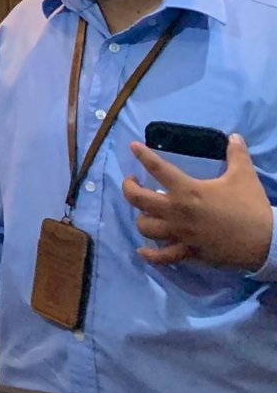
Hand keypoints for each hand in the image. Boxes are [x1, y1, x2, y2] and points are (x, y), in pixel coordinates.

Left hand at [122, 135, 273, 271]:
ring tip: (146, 212)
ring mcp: (180, 234)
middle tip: (132, 182)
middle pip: (138, 199)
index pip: (158, 168)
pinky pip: (162, 256)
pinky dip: (150, 255)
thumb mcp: (244, 176)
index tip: (133, 147)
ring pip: (145, 227)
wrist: (266, 241)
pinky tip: (143, 251)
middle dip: (129, 188)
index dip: (143, 155)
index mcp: (188, 190)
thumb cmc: (251, 207)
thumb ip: (236, 154)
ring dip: (142, 218)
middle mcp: (177, 211)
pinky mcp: (188, 251)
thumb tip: (235, 136)